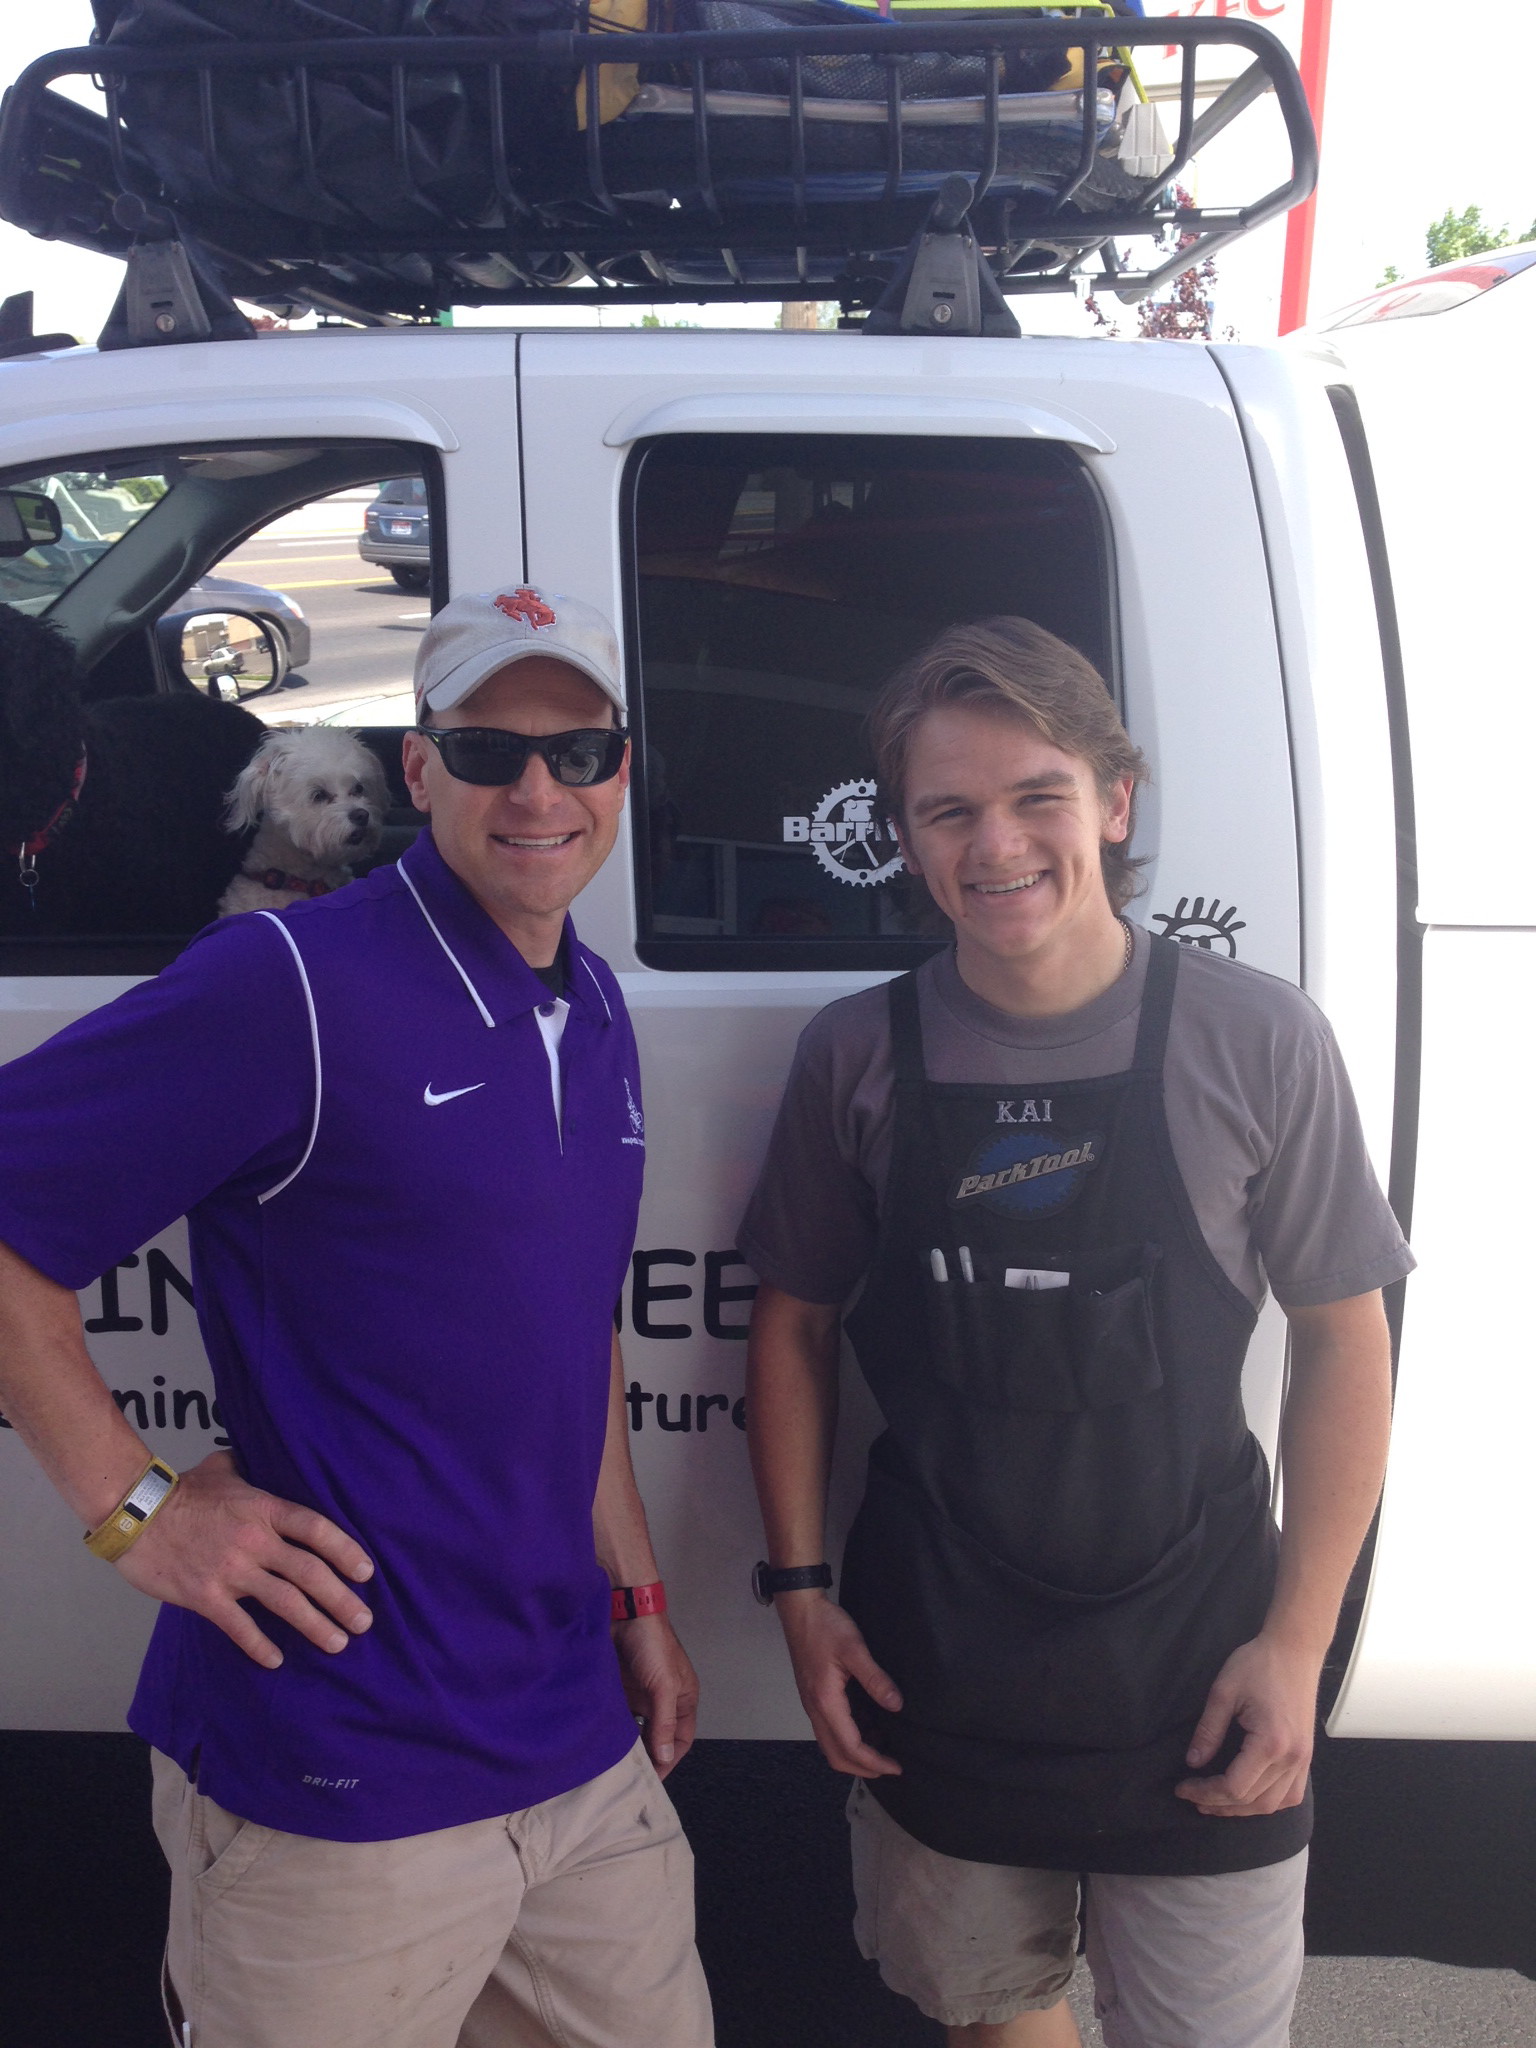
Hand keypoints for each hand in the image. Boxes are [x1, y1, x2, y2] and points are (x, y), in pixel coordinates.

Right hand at [114, 1450, 373, 1669]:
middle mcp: (256, 1540)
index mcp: (265, 1508)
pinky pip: (239, 1626)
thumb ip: (250, 1469)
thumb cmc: (181, 1489)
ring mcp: (231, 1570)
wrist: (134, 1512)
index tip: (366, 1573)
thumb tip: (262, 1459)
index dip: (346, 1551)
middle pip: (310, 1572)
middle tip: (363, 1622)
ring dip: (315, 1625)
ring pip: (285, 1602)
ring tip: (337, 1643)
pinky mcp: (205, 1595)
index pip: (317, 1529)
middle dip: (341, 1600)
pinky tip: (276, 1660)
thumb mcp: (224, 1468)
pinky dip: (259, 1646)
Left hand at [614, 1612, 698, 1778]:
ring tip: (614, 1765)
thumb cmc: (652, 1644)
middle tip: (630, 1777)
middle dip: (647, 1756)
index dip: (669, 1759)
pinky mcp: (619, 1690)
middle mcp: (662, 1700)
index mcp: (683, 1699)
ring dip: (627, 1744)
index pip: (681, 1739)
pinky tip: (602, 1742)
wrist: (624, 1613)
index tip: (653, 1779)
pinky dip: (612, 1729)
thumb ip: (664, 1722)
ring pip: (635, 1729)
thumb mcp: (664, 1685)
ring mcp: (639, 1695)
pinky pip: (617, 1717)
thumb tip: (664, 1757)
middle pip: (657, 1737)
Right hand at [775, 1593, 902, 1776]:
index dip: (874, 1762)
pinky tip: (867, 1726)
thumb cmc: (826, 1627)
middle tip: (889, 1767)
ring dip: (854, 1755)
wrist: (800, 1609)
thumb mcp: (854, 1648)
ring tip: (881, 1749)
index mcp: (826, 1702)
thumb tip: (896, 1706)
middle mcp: (815, 1709)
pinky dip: (847, 1739)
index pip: (850, 1746)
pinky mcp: (813, 1697)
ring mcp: (811, 1704)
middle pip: (836, 1755)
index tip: (896, 1767)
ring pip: (830, 1745)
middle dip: (863, 1768)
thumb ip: (875, 1679)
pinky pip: (829, 1730)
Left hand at [1174, 1633, 1320, 1816]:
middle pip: (1252, 1800)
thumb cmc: (1258, 1664)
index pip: (1235, 1787)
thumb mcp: (1223, 1692)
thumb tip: (1193, 1762)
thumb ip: (1208, 1730)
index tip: (1182, 1787)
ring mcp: (1303, 1760)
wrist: (1295, 1650)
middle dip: (1219, 1804)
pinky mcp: (1306, 1756)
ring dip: (1243, 1809)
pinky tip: (1249, 1798)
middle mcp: (1292, 1759)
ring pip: (1273, 1804)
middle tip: (1192, 1797)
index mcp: (1270, 1743)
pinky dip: (1269, 1803)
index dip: (1205, 1791)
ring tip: (1215, 1803)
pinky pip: (1291, 1795)